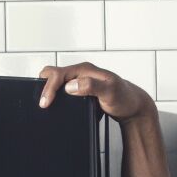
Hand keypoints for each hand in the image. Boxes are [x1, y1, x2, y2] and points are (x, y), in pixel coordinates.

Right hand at [37, 62, 153, 122]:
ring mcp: (81, 81)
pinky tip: (58, 106)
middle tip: (43, 102)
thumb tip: (71, 85)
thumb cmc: (125, 98)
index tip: (45, 103)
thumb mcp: (110, 92)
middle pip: (53, 74)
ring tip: (46, 104)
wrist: (134, 107)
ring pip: (58, 81)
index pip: (59, 74)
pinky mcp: (82, 90)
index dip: (49, 88)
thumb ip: (91, 86)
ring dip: (50, 90)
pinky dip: (57, 95)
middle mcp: (82, 73)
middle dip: (44, 86)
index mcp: (85, 70)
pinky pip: (64, 89)